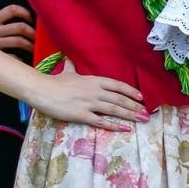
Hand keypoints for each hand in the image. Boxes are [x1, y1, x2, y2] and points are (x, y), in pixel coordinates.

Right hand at [0, 5, 34, 55]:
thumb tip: (24, 21)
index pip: (12, 10)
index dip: (25, 12)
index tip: (31, 18)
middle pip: (20, 27)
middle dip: (33, 32)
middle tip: (38, 36)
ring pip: (19, 41)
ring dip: (31, 45)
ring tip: (35, 47)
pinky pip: (12, 57)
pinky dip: (20, 59)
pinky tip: (23, 60)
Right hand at [28, 58, 146, 130]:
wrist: (40, 90)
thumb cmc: (54, 82)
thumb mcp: (67, 72)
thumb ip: (71, 67)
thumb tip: (68, 58)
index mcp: (94, 80)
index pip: (118, 85)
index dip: (131, 91)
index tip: (141, 97)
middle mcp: (95, 91)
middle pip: (120, 98)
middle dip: (135, 106)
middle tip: (147, 113)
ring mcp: (89, 103)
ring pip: (114, 109)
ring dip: (130, 115)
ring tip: (142, 119)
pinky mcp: (81, 114)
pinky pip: (101, 121)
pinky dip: (114, 125)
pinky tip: (124, 129)